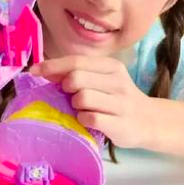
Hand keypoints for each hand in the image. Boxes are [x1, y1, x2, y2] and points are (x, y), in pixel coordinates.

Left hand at [30, 55, 156, 148]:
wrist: (149, 121)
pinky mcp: (119, 123)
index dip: (52, 66)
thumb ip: (79, 74)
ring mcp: (120, 103)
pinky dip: (82, 119)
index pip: (76, 61)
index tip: (34, 71)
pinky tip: (89, 120)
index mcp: (111, 67)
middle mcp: (117, 81)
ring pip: (81, 98)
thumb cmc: (118, 99)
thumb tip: (44, 71)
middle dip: (66, 88)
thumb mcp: (103, 81)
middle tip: (72, 96)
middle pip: (76, 78)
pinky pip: (88, 118)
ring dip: (75, 105)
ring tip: (84, 109)